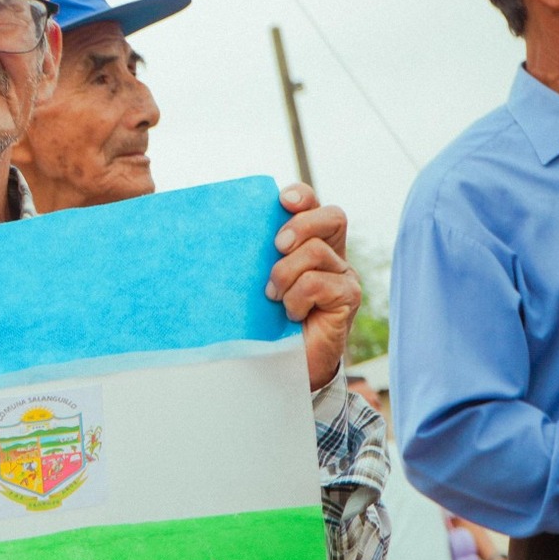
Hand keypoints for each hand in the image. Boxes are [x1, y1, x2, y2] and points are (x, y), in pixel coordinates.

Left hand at [265, 184, 359, 391]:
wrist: (279, 363)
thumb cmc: (261, 318)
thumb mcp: (250, 280)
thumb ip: (248, 256)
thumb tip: (210, 231)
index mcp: (307, 241)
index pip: (312, 203)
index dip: (301, 196)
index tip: (282, 200)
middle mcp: (331, 254)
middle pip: (332, 216)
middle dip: (300, 226)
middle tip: (276, 247)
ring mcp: (343, 275)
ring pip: (315, 252)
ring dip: (285, 274)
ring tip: (274, 297)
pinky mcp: (348, 298)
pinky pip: (318, 283)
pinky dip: (297, 298)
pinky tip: (291, 314)